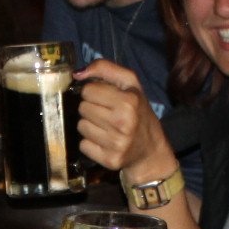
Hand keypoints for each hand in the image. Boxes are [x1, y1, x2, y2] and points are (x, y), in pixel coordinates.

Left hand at [76, 59, 172, 181]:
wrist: (150, 150)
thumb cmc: (138, 112)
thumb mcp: (130, 84)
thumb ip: (105, 68)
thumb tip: (77, 73)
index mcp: (129, 101)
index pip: (88, 91)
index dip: (94, 92)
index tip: (106, 98)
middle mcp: (123, 123)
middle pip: (82, 108)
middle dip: (92, 108)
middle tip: (107, 113)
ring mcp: (117, 144)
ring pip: (81, 126)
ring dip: (90, 125)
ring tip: (106, 127)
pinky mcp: (110, 160)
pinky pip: (83, 145)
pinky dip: (90, 143)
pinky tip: (104, 141)